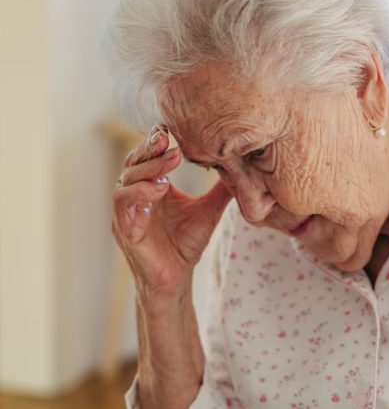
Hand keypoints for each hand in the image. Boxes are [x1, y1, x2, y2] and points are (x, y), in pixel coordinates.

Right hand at [112, 125, 232, 299]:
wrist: (177, 279)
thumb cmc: (187, 244)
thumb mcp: (209, 209)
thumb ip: (222, 188)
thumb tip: (244, 165)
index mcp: (150, 188)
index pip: (146, 156)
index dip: (155, 141)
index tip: (172, 129)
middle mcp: (134, 196)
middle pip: (133, 163)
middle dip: (151, 149)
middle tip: (171, 139)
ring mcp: (126, 213)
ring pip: (125, 181)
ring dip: (147, 168)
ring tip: (171, 161)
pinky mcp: (125, 230)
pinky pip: (123, 205)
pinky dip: (139, 194)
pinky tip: (159, 188)